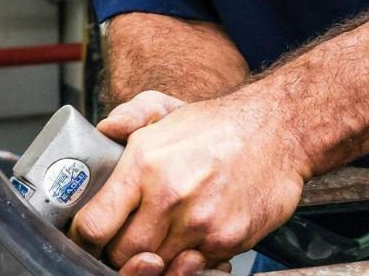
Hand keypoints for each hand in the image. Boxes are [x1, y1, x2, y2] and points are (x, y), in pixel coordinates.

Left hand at [69, 88, 312, 275]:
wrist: (281, 129)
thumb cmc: (220, 124)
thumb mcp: (167, 108)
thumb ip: (129, 116)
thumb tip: (105, 131)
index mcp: (145, 163)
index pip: (94, 224)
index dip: (86, 237)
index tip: (92, 236)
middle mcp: (169, 195)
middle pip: (123, 254)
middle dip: (120, 254)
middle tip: (127, 242)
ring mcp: (199, 221)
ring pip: (157, 267)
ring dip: (155, 260)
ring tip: (163, 239)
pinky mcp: (226, 239)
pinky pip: (193, 269)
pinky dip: (188, 263)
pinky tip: (191, 242)